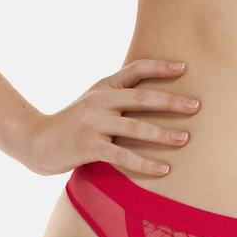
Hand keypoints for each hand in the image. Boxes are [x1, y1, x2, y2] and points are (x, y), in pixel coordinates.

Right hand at [30, 59, 199, 175]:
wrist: (39, 142)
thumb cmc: (75, 123)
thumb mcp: (94, 102)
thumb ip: (119, 97)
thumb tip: (156, 98)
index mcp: (103, 86)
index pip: (135, 71)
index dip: (159, 67)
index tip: (184, 68)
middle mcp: (100, 101)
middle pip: (141, 98)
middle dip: (171, 101)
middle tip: (196, 105)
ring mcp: (94, 124)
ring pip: (136, 127)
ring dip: (163, 133)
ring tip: (185, 138)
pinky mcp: (90, 147)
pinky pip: (124, 155)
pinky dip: (145, 163)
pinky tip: (164, 169)